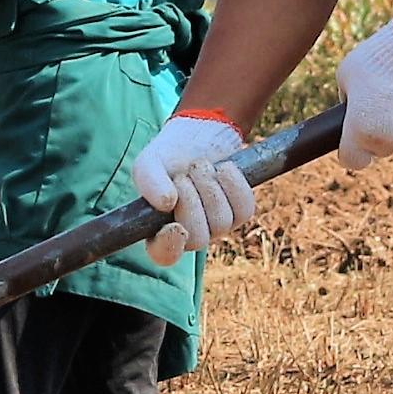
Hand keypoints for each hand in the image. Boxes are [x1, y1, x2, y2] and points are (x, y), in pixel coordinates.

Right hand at [132, 112, 252, 266]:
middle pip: (198, 238)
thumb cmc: (167, 158)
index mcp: (160, 232)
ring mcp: (217, 226)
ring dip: (209, 186)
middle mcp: (190, 235)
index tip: (173, 226)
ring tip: (199, 166)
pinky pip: (243, 208)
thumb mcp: (149, 164)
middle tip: (182, 176)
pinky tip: (221, 168)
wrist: (197, 138)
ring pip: (222, 221)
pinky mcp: (240, 213)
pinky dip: (232, 183)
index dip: (170, 245)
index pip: (165, 255)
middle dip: (191, 201)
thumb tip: (166, 202)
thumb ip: (148, 181)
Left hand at [337, 14, 392, 171]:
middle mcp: (389, 141)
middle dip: (378, 131)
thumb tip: (352, 105)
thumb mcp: (346, 75)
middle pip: (380, 147)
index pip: (352, 160)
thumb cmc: (377, 59)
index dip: (351, 149)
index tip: (353, 137)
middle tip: (380, 103)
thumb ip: (347, 98)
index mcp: (360, 133)